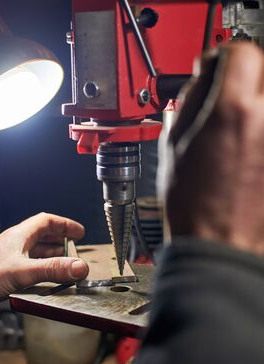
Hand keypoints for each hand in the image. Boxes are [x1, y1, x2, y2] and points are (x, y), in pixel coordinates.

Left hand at [0, 213, 88, 314]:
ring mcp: (11, 258)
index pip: (47, 222)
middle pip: (43, 236)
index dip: (65, 225)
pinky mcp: (8, 273)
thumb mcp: (24, 271)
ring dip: (53, 255)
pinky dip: (44, 269)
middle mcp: (16, 245)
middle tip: (76, 249)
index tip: (79, 232)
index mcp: (19, 236)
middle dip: (61, 241)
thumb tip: (79, 266)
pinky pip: (31, 266)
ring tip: (66, 263)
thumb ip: (53, 268)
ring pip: (37, 252)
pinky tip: (49, 278)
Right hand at [162, 42, 263, 254]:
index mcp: (232, 112)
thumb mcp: (173, 147)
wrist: (221, 246)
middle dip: (247, 80)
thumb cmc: (195, 209)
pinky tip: (252, 149)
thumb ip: (190, 101)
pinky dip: (262, 130)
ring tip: (242, 130)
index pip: (240, 53)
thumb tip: (203, 78)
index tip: (218, 72)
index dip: (224, 60)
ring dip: (258, 106)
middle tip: (231, 101)